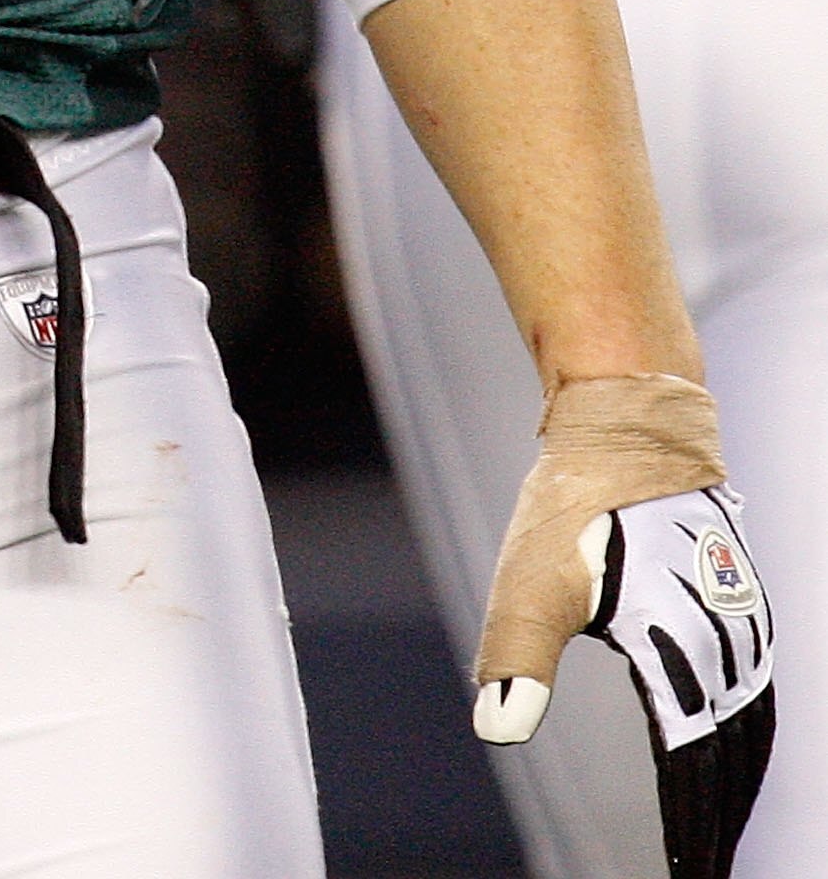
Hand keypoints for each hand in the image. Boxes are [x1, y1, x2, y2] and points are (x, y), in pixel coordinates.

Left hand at [474, 376, 773, 878]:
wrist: (628, 420)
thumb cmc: (574, 500)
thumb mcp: (532, 577)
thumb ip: (515, 656)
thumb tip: (495, 731)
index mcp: (673, 642)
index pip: (689, 762)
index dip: (692, 827)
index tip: (693, 875)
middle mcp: (720, 635)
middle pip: (731, 753)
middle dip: (720, 817)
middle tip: (707, 867)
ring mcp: (738, 615)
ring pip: (753, 721)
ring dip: (740, 780)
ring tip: (718, 830)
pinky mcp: (739, 598)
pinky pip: (758, 683)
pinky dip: (751, 732)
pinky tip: (737, 751)